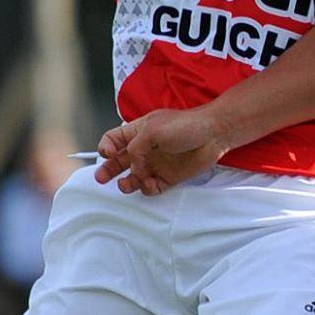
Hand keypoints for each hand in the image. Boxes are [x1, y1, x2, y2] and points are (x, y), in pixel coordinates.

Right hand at [93, 109, 229, 195]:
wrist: (213, 135)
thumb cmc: (185, 125)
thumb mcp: (152, 131)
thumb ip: (135, 148)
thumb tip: (132, 166)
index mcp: (138, 131)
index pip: (113, 139)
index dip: (106, 147)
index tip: (107, 153)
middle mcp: (145, 149)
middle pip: (118, 161)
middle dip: (108, 170)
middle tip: (101, 178)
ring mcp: (156, 164)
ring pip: (134, 177)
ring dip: (127, 183)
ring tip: (125, 185)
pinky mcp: (168, 177)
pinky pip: (151, 187)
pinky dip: (148, 189)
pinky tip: (152, 184)